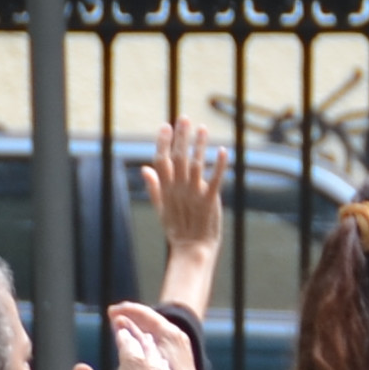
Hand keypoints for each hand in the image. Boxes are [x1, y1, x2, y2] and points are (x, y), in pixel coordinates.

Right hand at [142, 118, 224, 263]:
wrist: (192, 250)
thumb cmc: (177, 230)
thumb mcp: (160, 208)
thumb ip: (154, 187)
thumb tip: (144, 168)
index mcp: (166, 189)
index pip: (161, 160)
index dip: (163, 142)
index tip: (166, 126)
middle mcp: (178, 189)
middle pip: (177, 157)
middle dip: (181, 137)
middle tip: (185, 118)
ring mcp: (194, 195)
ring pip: (195, 164)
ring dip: (199, 145)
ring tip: (203, 128)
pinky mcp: (210, 201)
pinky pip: (215, 180)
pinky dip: (219, 165)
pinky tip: (224, 151)